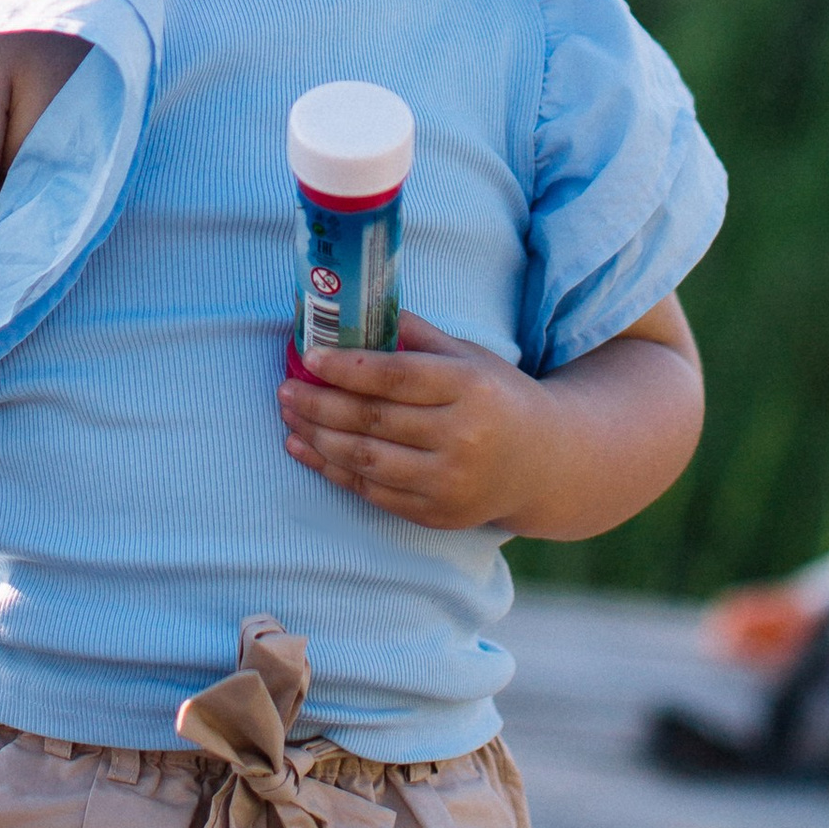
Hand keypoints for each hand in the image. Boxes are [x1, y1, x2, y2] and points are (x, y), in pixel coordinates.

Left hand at [279, 310, 548, 531]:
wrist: (543, 464)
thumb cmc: (496, 397)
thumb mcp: (468, 355)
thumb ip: (415, 335)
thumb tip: (355, 313)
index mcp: (470, 387)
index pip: (396, 377)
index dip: (347, 368)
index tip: (308, 357)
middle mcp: (463, 437)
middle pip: (374, 419)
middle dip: (320, 403)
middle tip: (285, 389)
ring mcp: (450, 481)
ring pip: (367, 459)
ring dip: (318, 437)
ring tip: (289, 415)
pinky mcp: (438, 514)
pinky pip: (374, 492)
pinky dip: (333, 470)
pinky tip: (306, 449)